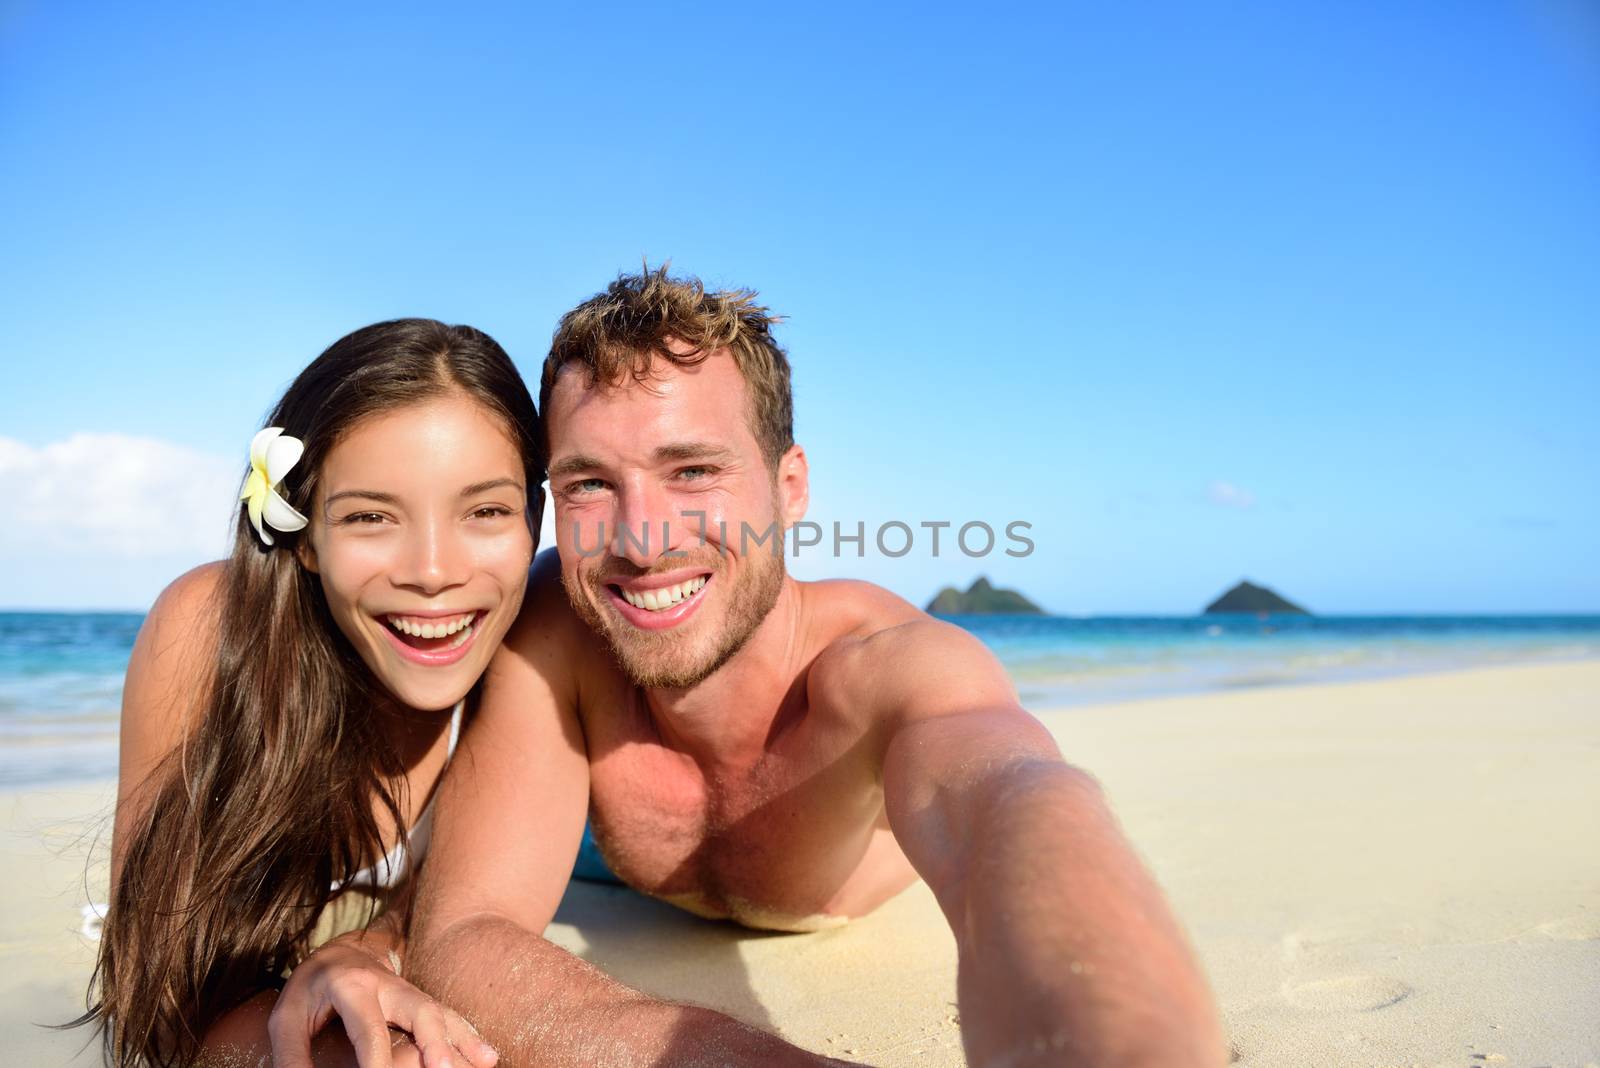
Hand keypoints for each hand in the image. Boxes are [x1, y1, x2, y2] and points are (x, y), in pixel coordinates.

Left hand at [269, 937, 498, 1067]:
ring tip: (485, 1062)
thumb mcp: (286, 1017)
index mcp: (351, 986)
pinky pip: (450, 1018)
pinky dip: (469, 1037)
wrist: (342, 951)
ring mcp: (410, 992)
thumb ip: (291, 1055)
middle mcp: (388, 986)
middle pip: (419, 1010)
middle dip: (434, 1041)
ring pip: (442, 1013)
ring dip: (463, 1039)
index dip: (375, 1060)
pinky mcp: (422, 1003)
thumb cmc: (310, 989)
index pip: (368, 1029)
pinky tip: (487, 1056)